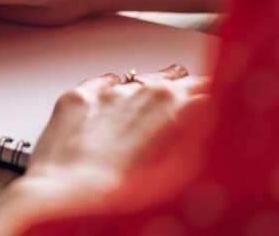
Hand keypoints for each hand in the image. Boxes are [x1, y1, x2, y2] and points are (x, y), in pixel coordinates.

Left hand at [0, 64, 212, 234]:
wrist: (60, 198)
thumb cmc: (116, 196)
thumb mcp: (172, 172)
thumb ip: (190, 141)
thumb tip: (204, 127)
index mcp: (170, 106)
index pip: (202, 89)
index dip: (212, 96)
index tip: (218, 102)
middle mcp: (138, 91)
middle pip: (171, 81)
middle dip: (184, 90)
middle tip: (192, 100)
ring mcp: (104, 92)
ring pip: (137, 80)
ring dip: (149, 89)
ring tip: (158, 97)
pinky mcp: (76, 98)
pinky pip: (101, 83)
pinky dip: (111, 92)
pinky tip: (114, 101)